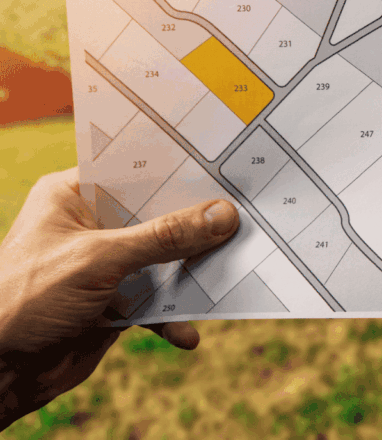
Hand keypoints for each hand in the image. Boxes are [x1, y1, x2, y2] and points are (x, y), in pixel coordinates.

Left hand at [0, 167, 238, 429]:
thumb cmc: (22, 299)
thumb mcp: (98, 258)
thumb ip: (163, 237)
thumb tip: (221, 216)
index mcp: (74, 195)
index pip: (137, 171)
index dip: (178, 169)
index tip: (224, 166)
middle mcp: (92, 224)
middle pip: (159, 214)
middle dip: (197, 223)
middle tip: (243, 216)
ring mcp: (106, 264)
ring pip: (166, 258)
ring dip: (193, 270)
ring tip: (232, 269)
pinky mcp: (116, 302)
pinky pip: (159, 301)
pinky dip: (175, 315)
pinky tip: (187, 331)